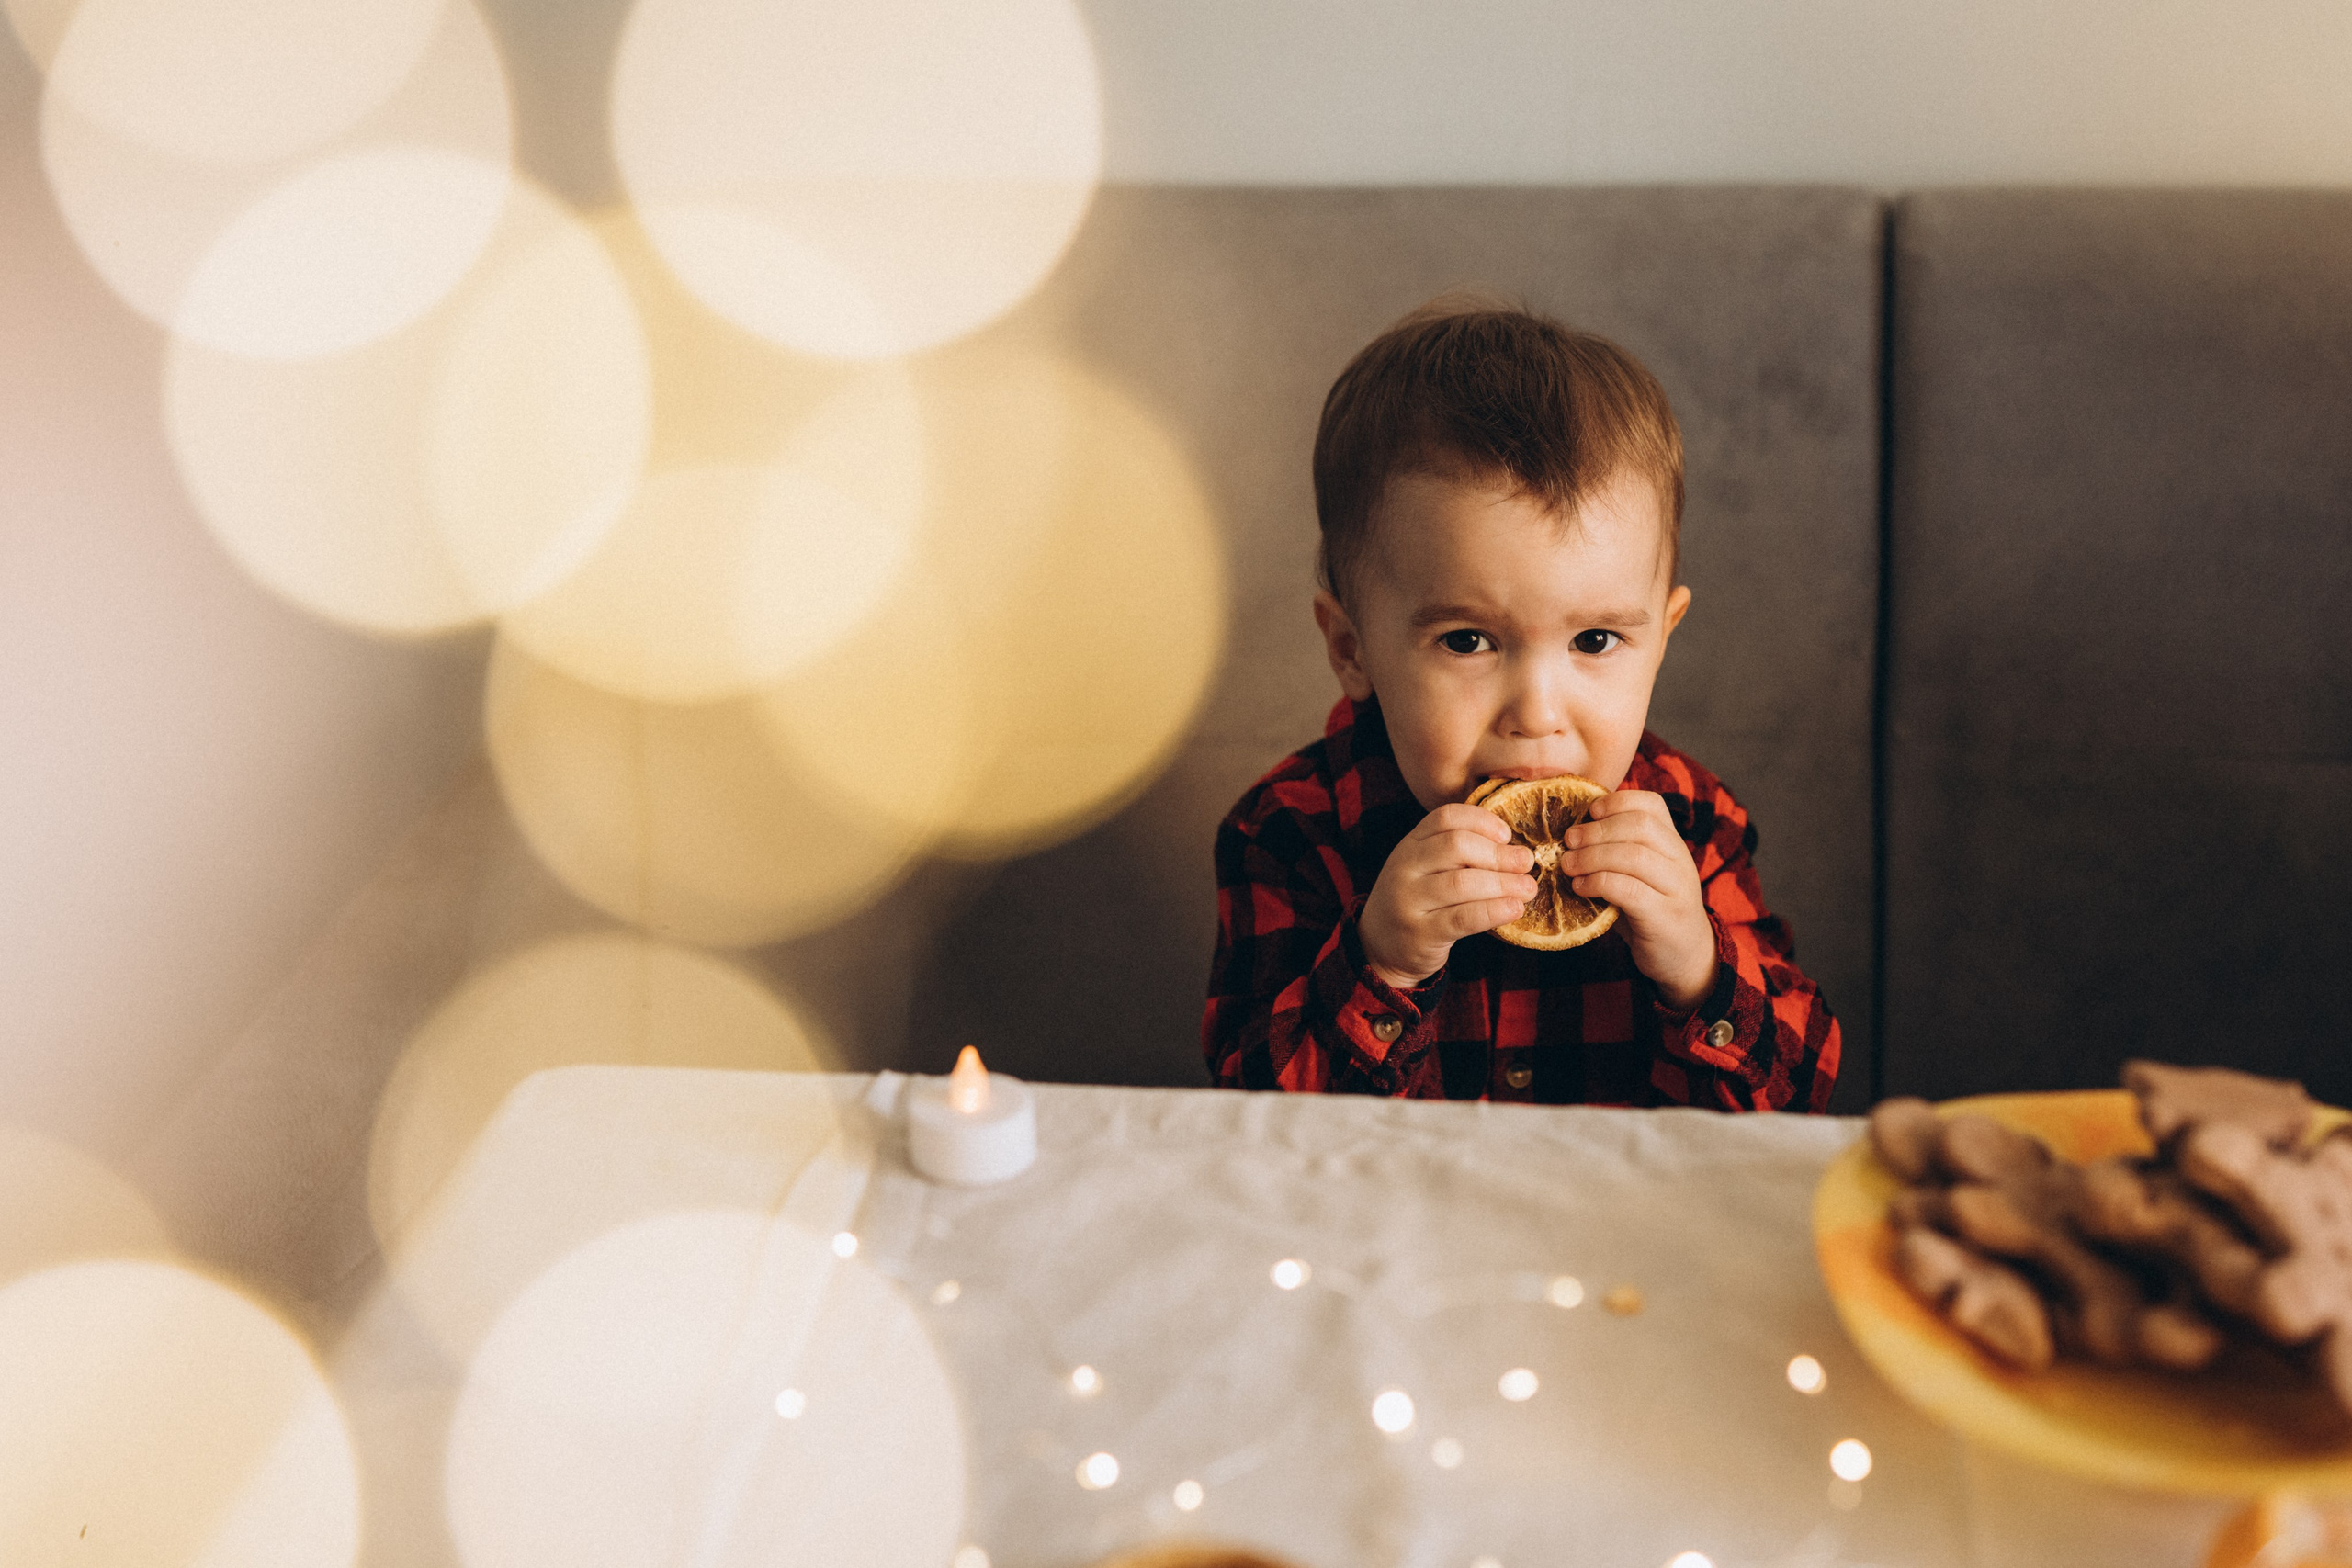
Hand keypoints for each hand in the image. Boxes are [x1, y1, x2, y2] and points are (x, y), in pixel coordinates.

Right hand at [1358, 804, 1537, 988]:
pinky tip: (1515, 909)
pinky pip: (1463, 917)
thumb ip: (1458, 854)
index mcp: (1410, 845)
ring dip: (1503, 884)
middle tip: (1526, 862)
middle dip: (1498, 854)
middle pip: (1456, 846)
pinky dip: (1494, 911)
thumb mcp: (1426, 869)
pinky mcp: (1421, 933)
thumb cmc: (1418, 902)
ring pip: (1462, 883)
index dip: (1482, 821)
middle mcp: (1404, 868)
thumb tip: (1515, 848)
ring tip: (1528, 888)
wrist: (1381, 948)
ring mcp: (1409, 901)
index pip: (1446, 817)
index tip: (1507, 835)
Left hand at [1561, 790, 1717, 1011]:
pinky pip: (1628, 890)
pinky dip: (1598, 883)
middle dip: (1597, 830)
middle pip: (1639, 825)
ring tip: (1568, 865)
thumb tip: (1570, 831)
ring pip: (1633, 856)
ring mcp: (1676, 888)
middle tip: (1568, 841)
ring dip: (1592, 857)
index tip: (1588, 813)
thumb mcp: (1638, 874)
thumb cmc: (1649, 910)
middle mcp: (1680, 859)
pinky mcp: (1665, 916)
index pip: (1651, 804)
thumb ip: (1616, 850)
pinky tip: (1581, 888)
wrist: (1685, 957)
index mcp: (1672, 842)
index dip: (1616, 802)